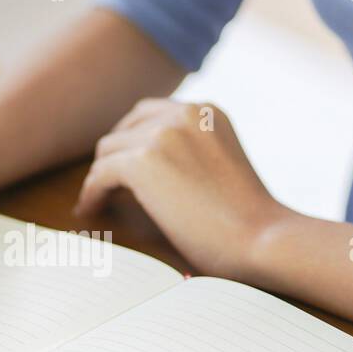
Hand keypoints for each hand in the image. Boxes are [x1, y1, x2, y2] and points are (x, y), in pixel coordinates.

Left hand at [75, 99, 289, 279]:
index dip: (134, 140)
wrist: (262, 239)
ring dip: (101, 176)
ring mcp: (162, 134)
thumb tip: (137, 167)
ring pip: (109, 150)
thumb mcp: (221, 166)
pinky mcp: (143, 161)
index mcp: (207, 111)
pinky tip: (90, 210)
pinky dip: (91, 192)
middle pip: (127, 127)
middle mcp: (184, 112)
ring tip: (96, 200)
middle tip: (104, 184)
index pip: (152, 114)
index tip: (123, 166)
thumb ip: (190, 153)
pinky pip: (100, 174)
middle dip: (115, 155)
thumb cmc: (249, 220)